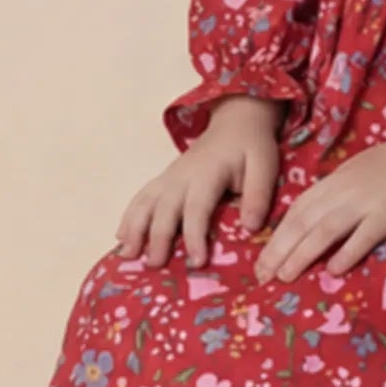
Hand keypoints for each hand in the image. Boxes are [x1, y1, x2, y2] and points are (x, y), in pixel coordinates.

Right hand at [116, 95, 285, 268]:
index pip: (197, 208)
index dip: (195, 236)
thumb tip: (250, 227)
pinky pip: (141, 198)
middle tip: (154, 265)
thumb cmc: (252, 147)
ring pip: (145, 202)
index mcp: (207, 174)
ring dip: (134, 228)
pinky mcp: (164, 180)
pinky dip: (129, 217)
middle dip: (157, 237)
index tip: (197, 261)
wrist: (236, 121)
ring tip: (127, 255)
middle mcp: (181, 176)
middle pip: (164, 208)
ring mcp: (169, 177)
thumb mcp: (265, 166)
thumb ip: (258, 195)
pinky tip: (121, 238)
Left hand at [254, 132, 385, 283]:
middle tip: (261, 275)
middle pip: (303, 222)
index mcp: (337, 179)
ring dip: (301, 254)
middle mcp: (344, 190)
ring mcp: (366, 202)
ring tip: (284, 276)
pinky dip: (346, 253)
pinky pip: (363, 236)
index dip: (278, 233)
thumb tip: (323, 214)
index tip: (262, 255)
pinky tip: (333, 271)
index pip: (298, 208)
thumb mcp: (363, 169)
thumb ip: (343, 189)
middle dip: (278, 249)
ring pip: (323, 230)